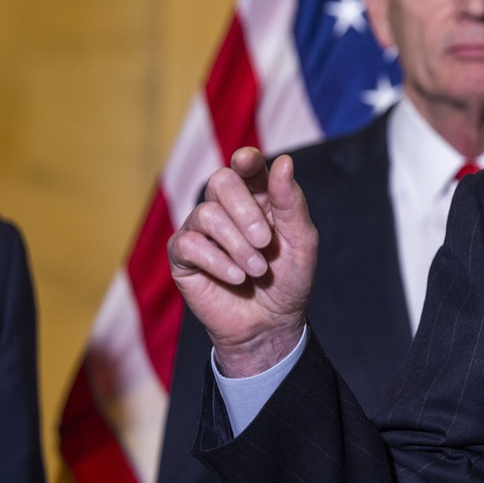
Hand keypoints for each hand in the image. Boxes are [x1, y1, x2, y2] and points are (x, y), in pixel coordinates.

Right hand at [167, 148, 317, 376]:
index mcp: (258, 197)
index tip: (247, 162)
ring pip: (206, 214)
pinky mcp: (182, 256)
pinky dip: (218, 262)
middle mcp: (226, 208)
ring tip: (257, 270)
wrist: (272, 323)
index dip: (244, 160)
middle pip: (220, 182)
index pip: (245, 166)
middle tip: (265, 242)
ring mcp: (200, 230)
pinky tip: (237, 278)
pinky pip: (189, 244)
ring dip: (237, 245)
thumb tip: (282, 160)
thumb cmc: (289, 279)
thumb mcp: (300, 240)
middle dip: (245, 212)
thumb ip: (290, 202)